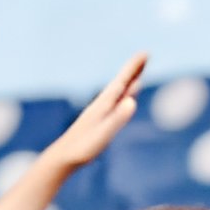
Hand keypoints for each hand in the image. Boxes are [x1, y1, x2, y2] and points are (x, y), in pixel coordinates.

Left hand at [43, 54, 144, 169]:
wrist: (64, 157)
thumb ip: (118, 118)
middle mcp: (103, 104)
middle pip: (121, 83)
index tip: (145, 53)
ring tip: (139, 75)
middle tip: (146, 56)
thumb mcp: (104, 133)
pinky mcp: (100, 121)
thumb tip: (133, 102)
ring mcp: (101, 112)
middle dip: (134, 70)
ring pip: (119, 93)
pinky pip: (116, 104)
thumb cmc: (83, 147)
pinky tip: (126, 99)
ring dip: (130, 82)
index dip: (134, 67)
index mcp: (104, 104)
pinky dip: (124, 97)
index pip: (122, 81)